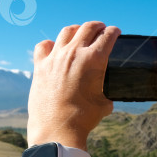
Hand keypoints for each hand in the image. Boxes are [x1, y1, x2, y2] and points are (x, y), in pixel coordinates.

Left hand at [27, 22, 119, 151]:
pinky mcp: (40, 66)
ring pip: (67, 31)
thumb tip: (108, 94)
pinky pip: (44, 45)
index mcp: (95, 59)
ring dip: (77, 30)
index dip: (114, 32)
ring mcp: (56, 57)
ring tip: (80, 33)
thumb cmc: (84, 118)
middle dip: (98, 26)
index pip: (108, 35)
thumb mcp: (104, 102)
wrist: (57, 129)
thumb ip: (107, 91)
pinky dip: (52, 44)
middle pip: (88, 27)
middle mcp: (75, 53)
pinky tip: (55, 48)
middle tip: (101, 29)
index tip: (115, 32)